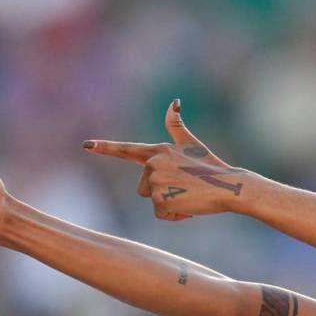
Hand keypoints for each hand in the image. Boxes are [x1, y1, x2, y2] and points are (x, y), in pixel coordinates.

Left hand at [83, 99, 245, 220]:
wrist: (230, 185)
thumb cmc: (212, 166)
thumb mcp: (191, 144)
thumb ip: (176, 125)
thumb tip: (174, 100)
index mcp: (158, 150)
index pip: (126, 149)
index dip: (105, 148)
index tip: (86, 145)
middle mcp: (153, 164)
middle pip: (143, 187)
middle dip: (161, 193)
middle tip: (185, 188)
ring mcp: (156, 181)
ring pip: (153, 201)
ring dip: (169, 204)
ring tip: (189, 195)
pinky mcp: (161, 199)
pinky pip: (161, 214)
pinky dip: (174, 216)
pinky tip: (189, 207)